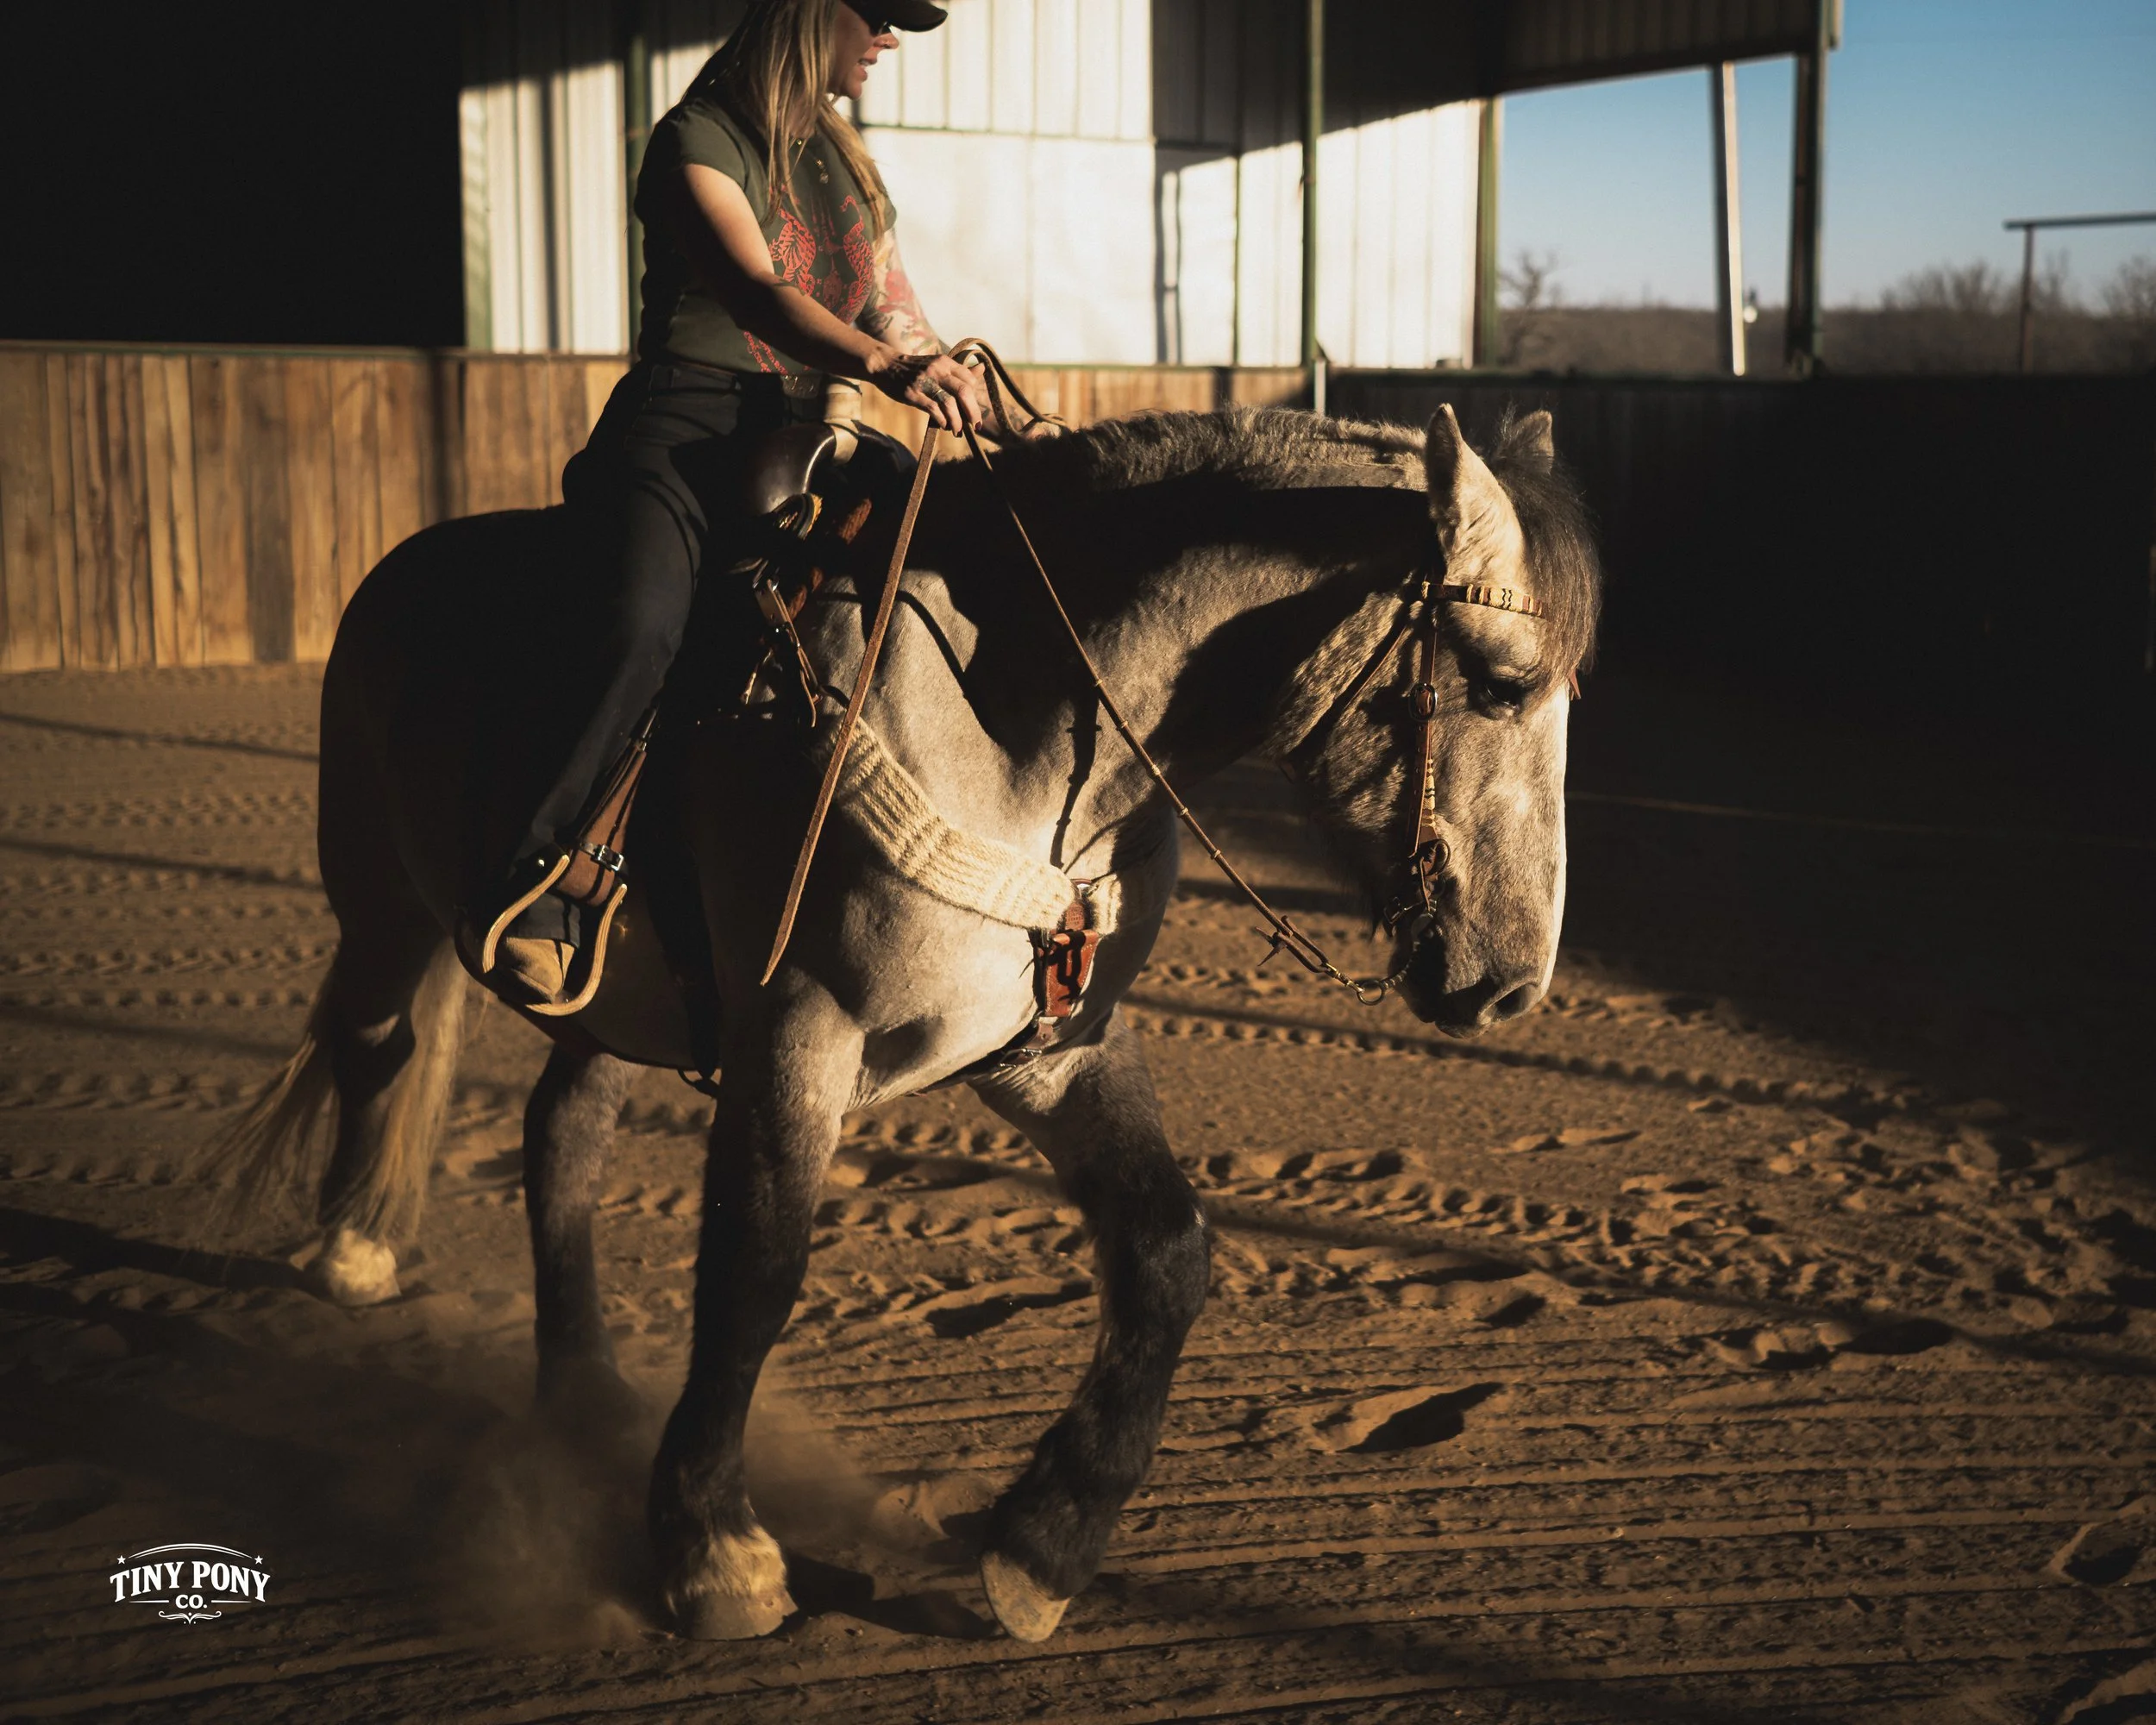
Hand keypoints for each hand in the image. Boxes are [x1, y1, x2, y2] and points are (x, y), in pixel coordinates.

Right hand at [865, 349, 986, 434]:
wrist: (886, 365)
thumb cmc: (916, 368)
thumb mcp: (938, 364)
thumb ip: (959, 370)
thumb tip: (982, 369)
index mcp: (945, 362)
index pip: (969, 380)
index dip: (975, 398)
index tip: (973, 410)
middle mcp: (936, 370)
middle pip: (963, 392)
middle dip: (973, 412)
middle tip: (976, 426)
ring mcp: (924, 382)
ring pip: (949, 403)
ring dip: (957, 421)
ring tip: (958, 431)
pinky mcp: (912, 394)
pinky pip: (933, 409)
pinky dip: (942, 420)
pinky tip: (944, 425)